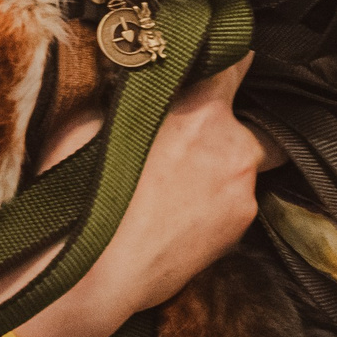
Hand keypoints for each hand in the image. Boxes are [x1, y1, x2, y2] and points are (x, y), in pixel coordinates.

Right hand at [37, 57, 262, 336]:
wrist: (91, 275)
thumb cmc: (83, 197)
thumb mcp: (90, 124)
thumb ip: (131, 100)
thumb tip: (138, 87)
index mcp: (201, 112)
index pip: (237, 65)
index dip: (229, 61)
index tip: (224, 64)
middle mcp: (233, 149)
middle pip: (253, 125)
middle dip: (229, 130)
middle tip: (193, 140)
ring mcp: (242, 194)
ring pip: (243, 169)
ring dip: (221, 170)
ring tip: (180, 188)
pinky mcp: (238, 232)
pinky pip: (235, 204)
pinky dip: (216, 205)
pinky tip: (181, 217)